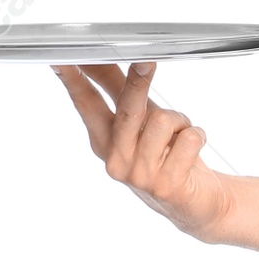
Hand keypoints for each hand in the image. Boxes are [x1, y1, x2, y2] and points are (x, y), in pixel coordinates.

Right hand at [55, 60, 234, 244]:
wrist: (196, 204)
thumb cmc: (166, 154)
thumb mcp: (141, 120)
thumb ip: (119, 89)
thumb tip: (99, 53)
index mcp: (103, 140)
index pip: (86, 102)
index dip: (74, 79)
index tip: (60, 59)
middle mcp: (116, 158)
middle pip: (126, 109)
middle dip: (138, 81)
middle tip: (146, 60)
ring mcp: (139, 175)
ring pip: (165, 120)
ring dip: (182, 120)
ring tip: (181, 135)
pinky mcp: (166, 185)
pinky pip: (189, 138)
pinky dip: (198, 136)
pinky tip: (193, 150)